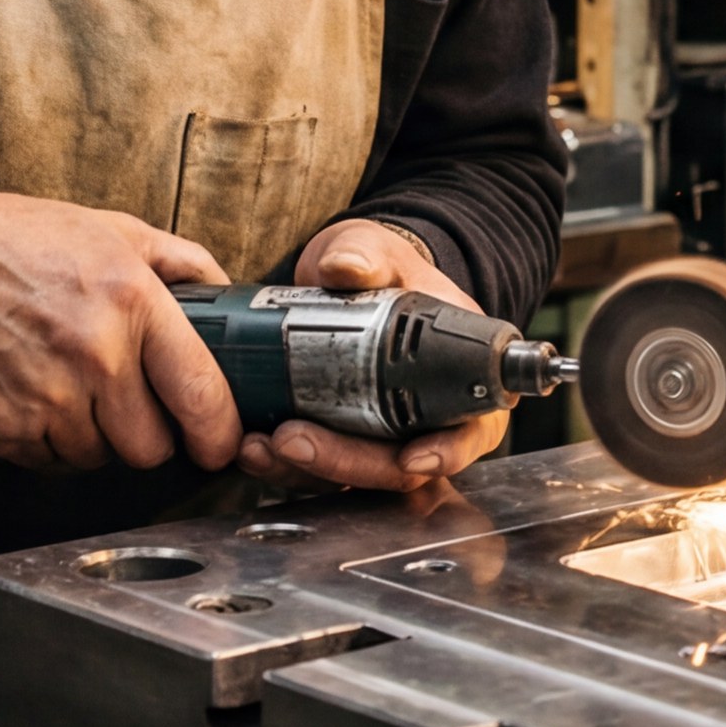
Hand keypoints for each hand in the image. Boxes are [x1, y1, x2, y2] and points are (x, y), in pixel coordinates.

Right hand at [0, 176, 240, 472]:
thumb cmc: (9, 240)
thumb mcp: (108, 228)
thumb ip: (178, 261)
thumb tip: (226, 294)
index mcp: (132, 303)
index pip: (202, 395)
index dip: (219, 434)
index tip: (218, 443)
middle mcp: (95, 356)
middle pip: (151, 447)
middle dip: (147, 433)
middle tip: (128, 404)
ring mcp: (46, 399)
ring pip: (99, 458)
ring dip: (94, 436)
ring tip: (69, 386)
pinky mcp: (3, 430)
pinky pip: (50, 461)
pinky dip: (49, 440)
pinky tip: (34, 395)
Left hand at [249, 218, 508, 493]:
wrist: (349, 279)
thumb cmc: (383, 269)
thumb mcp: (375, 250)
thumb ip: (364, 254)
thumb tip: (345, 267)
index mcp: (462, 376)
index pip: (471, 429)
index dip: (447, 452)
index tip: (412, 458)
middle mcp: (430, 417)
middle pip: (399, 465)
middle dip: (346, 462)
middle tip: (293, 439)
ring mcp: (385, 434)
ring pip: (355, 476)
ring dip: (307, 470)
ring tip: (261, 447)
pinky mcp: (345, 441)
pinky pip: (320, 469)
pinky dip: (287, 466)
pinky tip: (255, 447)